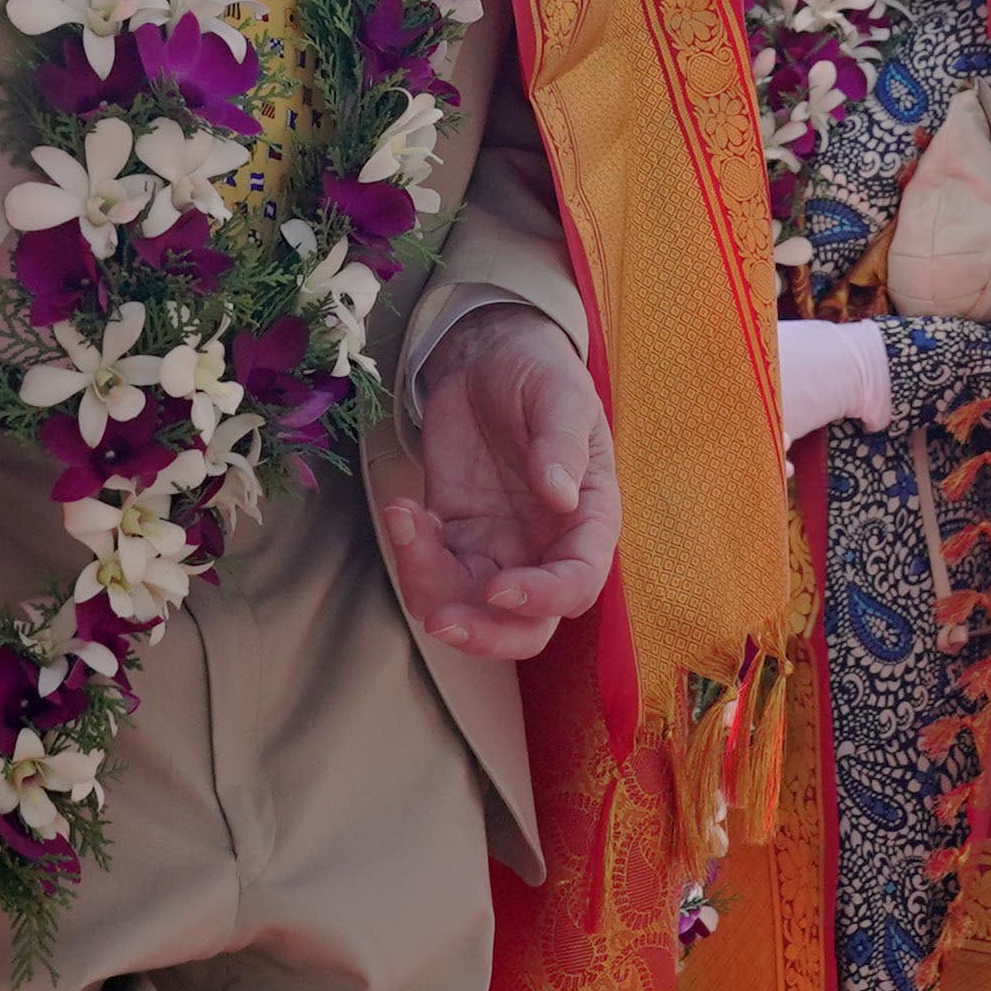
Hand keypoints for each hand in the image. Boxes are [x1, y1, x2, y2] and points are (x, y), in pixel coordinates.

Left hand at [380, 306, 627, 660]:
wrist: (487, 355)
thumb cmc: (537, 370)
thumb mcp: (558, 393)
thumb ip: (561, 442)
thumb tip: (559, 496)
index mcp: (589, 518)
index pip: (578, 582)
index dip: (543, 597)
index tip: (497, 587)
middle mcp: (546, 548)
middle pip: (527, 628)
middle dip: (485, 634)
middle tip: (440, 618)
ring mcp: (498, 548)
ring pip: (471, 610)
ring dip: (432, 589)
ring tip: (407, 522)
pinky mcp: (455, 537)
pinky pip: (432, 572)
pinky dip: (410, 555)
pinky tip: (402, 510)